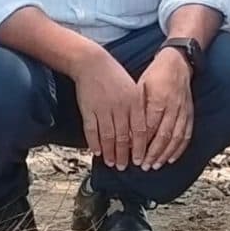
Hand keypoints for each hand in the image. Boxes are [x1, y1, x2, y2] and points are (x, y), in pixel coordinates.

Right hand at [70, 47, 146, 169]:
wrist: (92, 63)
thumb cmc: (114, 76)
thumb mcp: (133, 89)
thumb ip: (138, 109)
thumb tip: (141, 133)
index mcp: (134, 102)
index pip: (140, 131)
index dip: (140, 148)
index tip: (140, 160)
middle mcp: (120, 107)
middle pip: (124, 137)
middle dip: (125, 155)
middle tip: (124, 166)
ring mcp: (103, 109)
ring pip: (108, 137)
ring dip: (110, 153)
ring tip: (112, 163)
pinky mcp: (88, 110)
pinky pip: (92, 131)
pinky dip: (94, 144)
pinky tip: (97, 152)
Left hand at [134, 49, 194, 170]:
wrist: (177, 63)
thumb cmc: (155, 75)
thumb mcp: (140, 87)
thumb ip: (136, 109)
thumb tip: (127, 131)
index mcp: (158, 100)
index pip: (149, 128)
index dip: (141, 144)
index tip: (133, 155)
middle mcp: (173, 107)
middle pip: (163, 136)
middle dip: (153, 154)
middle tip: (144, 166)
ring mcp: (183, 111)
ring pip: (176, 138)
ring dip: (165, 154)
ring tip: (156, 165)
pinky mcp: (190, 114)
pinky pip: (186, 135)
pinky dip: (179, 149)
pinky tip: (171, 158)